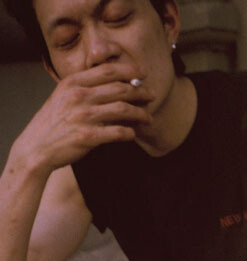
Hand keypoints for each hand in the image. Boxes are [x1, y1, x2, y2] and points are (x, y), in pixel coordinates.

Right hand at [12, 63, 153, 174]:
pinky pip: (118, 132)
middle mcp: (79, 96)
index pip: (107, 70)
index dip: (129, 71)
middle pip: (120, 89)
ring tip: (148, 117)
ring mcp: (84, 116)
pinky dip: (130, 132)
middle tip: (151, 96)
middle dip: (140, 92)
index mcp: (73, 83)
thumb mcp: (63, 96)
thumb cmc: (53, 123)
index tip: (142, 74)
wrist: (37, 147)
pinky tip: (134, 134)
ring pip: (123, 109)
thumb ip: (84, 87)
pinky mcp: (88, 137)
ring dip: (140, 113)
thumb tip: (111, 83)